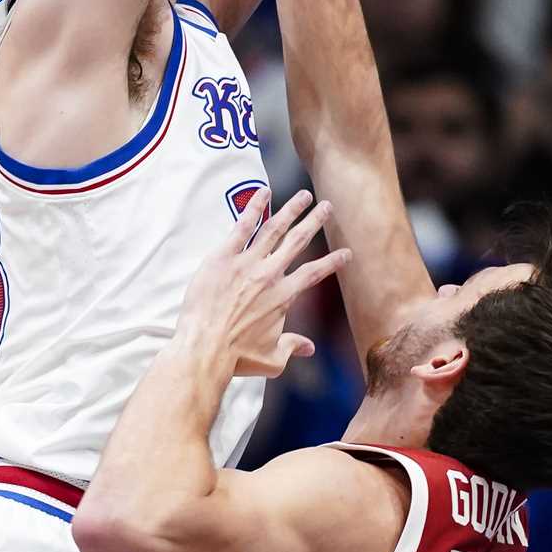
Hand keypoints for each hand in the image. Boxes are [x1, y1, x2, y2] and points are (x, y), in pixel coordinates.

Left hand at [175, 187, 349, 377]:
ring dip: (292, 210)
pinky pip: (242, 227)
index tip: (346, 252)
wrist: (204, 348)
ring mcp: (247, 263)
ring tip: (304, 195)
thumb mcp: (271, 359)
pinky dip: (254, 207)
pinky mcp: (224, 257)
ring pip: (275, 229)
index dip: (333, 262)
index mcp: (284, 296)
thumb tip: (309, 348)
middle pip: (298, 242)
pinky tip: (264, 192)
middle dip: (315, 222)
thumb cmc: (236, 357)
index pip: (315, 273)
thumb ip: (291, 348)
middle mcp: (270, 275)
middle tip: (327, 206)